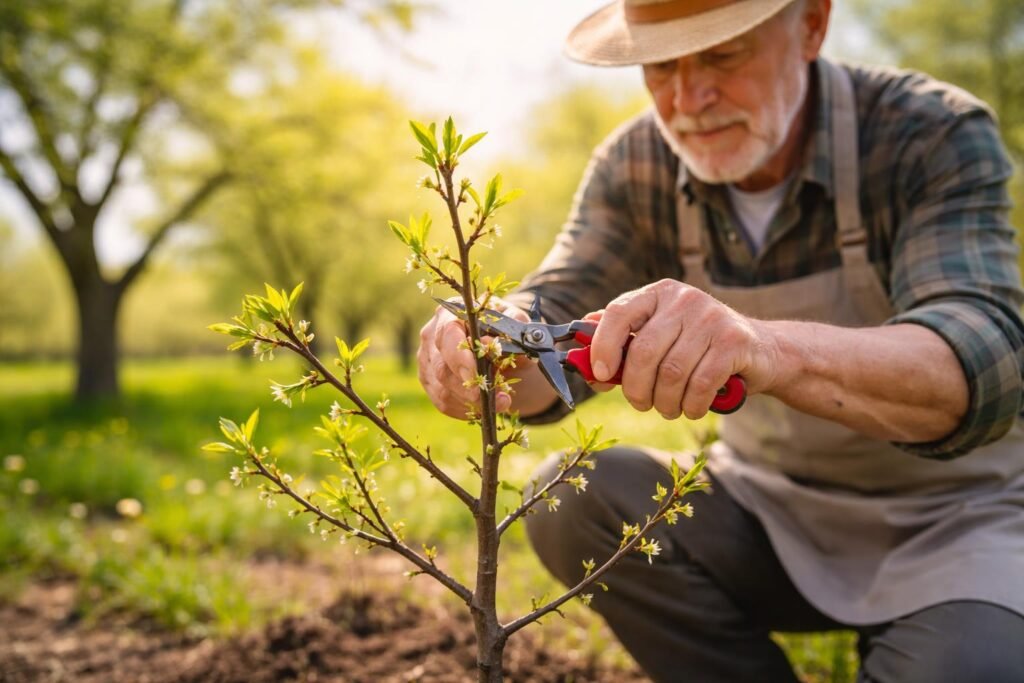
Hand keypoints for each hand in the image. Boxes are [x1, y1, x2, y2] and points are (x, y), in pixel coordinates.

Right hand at [417, 297, 542, 418]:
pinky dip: (465, 409)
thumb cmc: (505, 333)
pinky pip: (443, 402)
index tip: (476, 375)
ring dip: (472, 402)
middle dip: (469, 386)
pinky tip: (484, 408)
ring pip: (442, 389)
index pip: (448, 335)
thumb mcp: (515, 326)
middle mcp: (432, 334)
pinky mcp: (429, 380)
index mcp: (452, 313)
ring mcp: (427, 359)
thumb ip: (508, 332)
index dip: (460, 358)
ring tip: (500, 403)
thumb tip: (488, 344)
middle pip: (442, 366)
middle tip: (494, 397)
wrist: (501, 348)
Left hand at [588, 279, 777, 419]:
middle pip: (644, 351)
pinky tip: (691, 408)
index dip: (603, 346)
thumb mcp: (659, 338)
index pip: (619, 312)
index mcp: (658, 293)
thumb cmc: (698, 349)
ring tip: (669, 408)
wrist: (760, 352)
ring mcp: (711, 317)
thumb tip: (582, 361)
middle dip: (636, 388)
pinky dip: (690, 405)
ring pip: (671, 373)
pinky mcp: (734, 341)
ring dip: (665, 402)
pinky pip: (700, 383)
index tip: (601, 373)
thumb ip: (622, 344)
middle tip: (641, 403)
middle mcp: (684, 299)